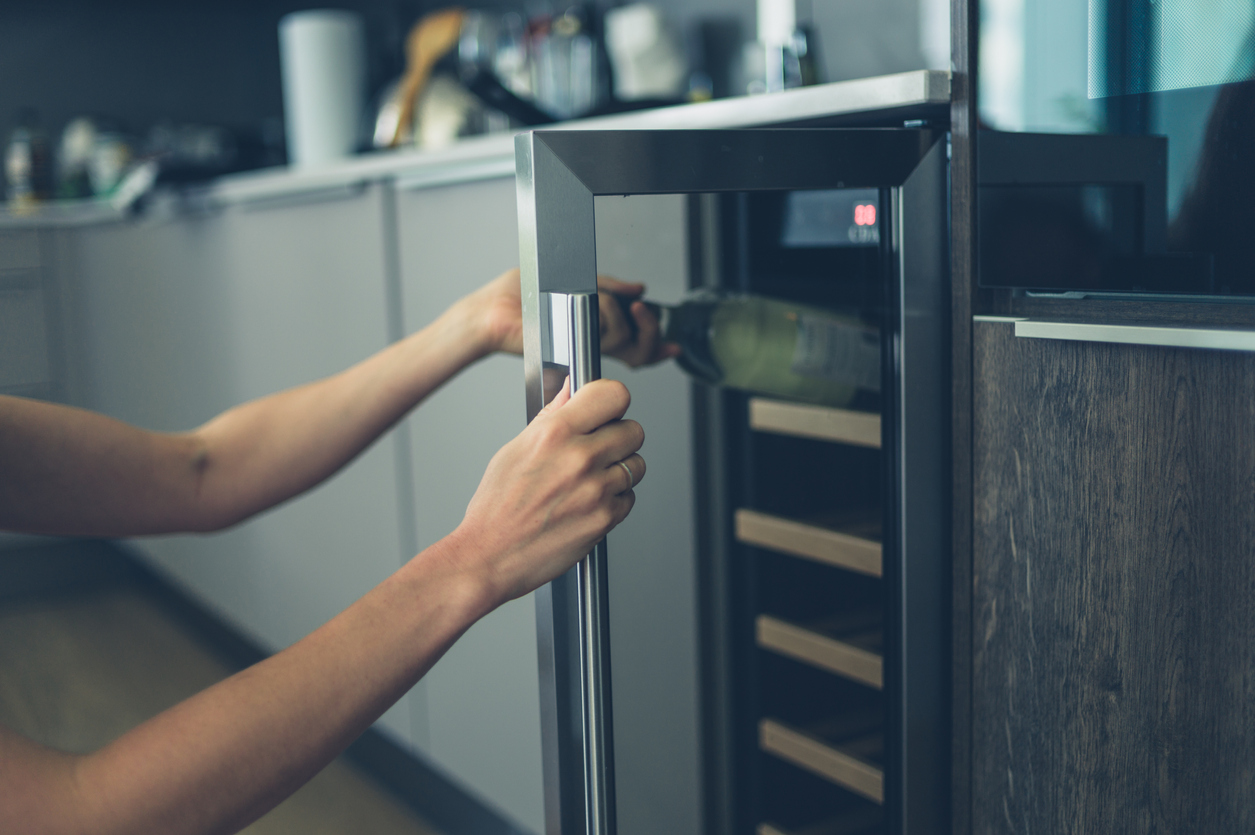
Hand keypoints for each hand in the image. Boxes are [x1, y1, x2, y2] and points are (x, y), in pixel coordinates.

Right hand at [452, 378, 644, 603]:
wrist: (490, 555)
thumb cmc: (496, 507)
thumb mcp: (515, 449)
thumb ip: (551, 416)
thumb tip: (569, 388)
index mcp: (554, 434)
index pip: (613, 395)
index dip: (612, 402)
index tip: (607, 410)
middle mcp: (579, 458)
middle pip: (633, 431)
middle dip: (619, 437)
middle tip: (601, 448)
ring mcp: (596, 490)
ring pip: (636, 465)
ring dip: (620, 470)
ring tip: (591, 480)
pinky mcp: (605, 518)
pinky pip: (629, 498)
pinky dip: (615, 500)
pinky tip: (589, 503)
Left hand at [458, 269, 679, 365]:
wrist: (490, 310)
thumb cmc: (518, 294)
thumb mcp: (571, 275)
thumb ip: (608, 284)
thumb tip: (638, 288)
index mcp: (593, 328)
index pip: (633, 345)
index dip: (657, 346)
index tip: (672, 346)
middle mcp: (592, 342)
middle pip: (640, 348)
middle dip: (649, 327)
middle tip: (641, 309)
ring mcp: (584, 349)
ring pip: (626, 339)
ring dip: (620, 314)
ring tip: (601, 301)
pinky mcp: (573, 352)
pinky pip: (606, 339)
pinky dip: (609, 318)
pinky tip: (603, 310)